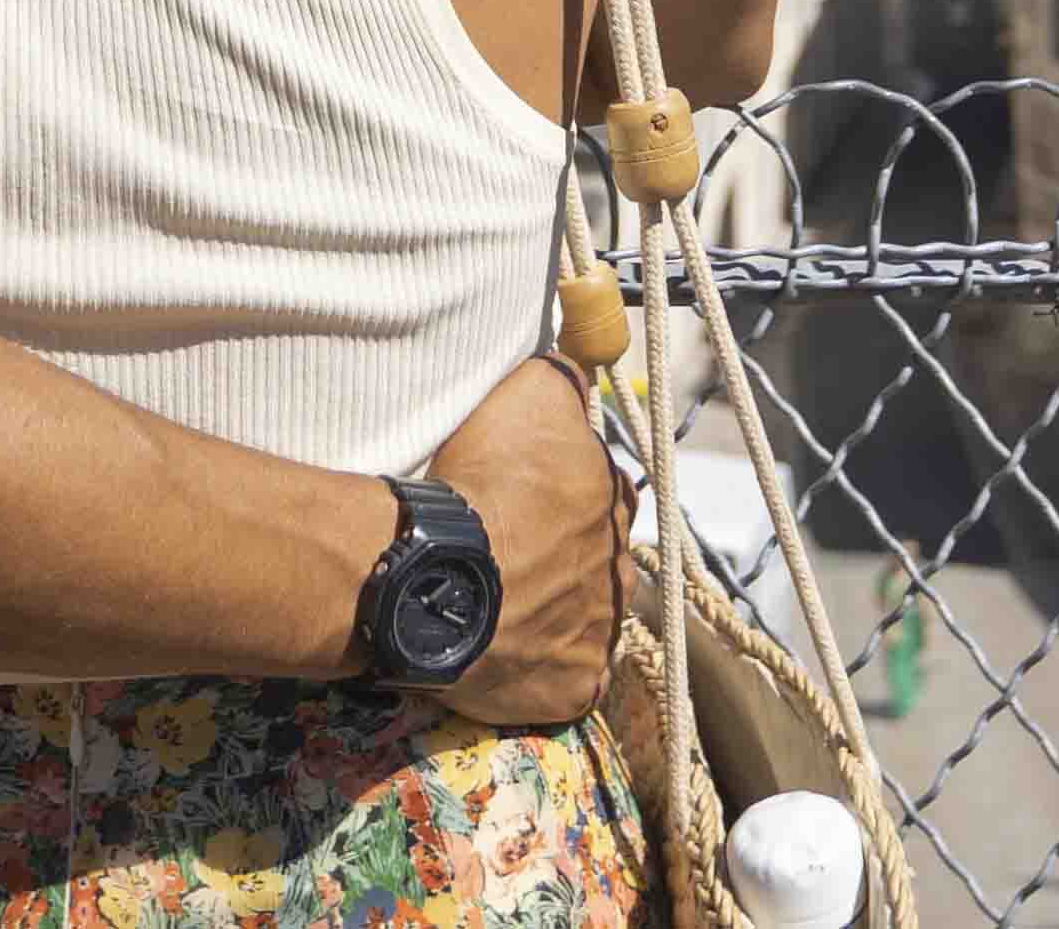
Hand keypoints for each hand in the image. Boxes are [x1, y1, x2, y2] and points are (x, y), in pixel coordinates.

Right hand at [429, 353, 617, 725]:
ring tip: (503, 606)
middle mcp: (622, 569)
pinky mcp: (574, 687)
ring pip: (587, 618)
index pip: (605, 489)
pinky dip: (546, 671)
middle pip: (597, 557)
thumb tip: (579, 370)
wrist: (436, 575)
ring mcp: (602, 634)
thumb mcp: (528, 396)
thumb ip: (563, 380)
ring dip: (555, 611)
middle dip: (564, 554)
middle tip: (509, 553)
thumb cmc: (482, 483)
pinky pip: (570, 680)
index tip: (525, 496)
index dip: (564, 490)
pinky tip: (513, 658)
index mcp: (616, 501)